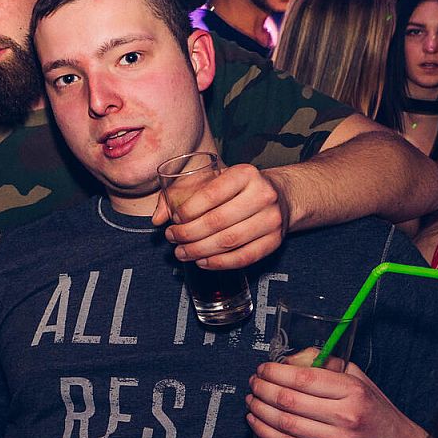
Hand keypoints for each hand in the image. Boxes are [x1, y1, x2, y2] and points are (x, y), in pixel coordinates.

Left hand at [153, 163, 291, 270]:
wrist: (280, 195)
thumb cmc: (236, 188)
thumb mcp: (212, 180)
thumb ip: (180, 194)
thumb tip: (157, 218)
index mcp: (245, 174)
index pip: (210, 194)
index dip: (187, 211)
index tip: (174, 220)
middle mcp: (263, 195)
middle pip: (217, 221)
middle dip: (188, 234)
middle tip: (172, 238)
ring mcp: (272, 219)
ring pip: (229, 241)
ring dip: (199, 251)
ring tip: (182, 252)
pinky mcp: (275, 241)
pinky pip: (244, 257)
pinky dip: (219, 263)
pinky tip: (202, 262)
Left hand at [245, 358, 427, 437]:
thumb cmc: (378, 414)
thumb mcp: (361, 381)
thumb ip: (329, 365)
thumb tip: (292, 358)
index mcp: (353, 391)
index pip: (302, 378)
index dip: (274, 371)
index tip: (263, 368)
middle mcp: (345, 415)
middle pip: (288, 399)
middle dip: (262, 388)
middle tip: (253, 382)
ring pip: (284, 422)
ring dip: (259, 409)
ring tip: (251, 400)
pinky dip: (265, 431)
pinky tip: (255, 421)